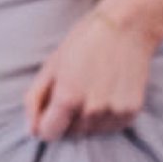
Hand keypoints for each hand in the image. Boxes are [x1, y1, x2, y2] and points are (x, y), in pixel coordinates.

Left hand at [22, 1, 160, 139]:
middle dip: (67, 118)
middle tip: (74, 89)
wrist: (126, 28)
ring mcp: (114, 113)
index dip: (45, 124)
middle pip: (71, 133)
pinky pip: (111, 127)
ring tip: (91, 88)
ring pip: (91, 132)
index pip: (49, 133)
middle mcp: (92, 110)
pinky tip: (106, 92)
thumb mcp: (51, 65)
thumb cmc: (82, 42)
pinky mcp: (131, 113)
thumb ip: (35, 99)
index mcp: (68, 97)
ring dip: (86, 118)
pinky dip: (105, 116)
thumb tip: (31, 130)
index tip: (48, 112)